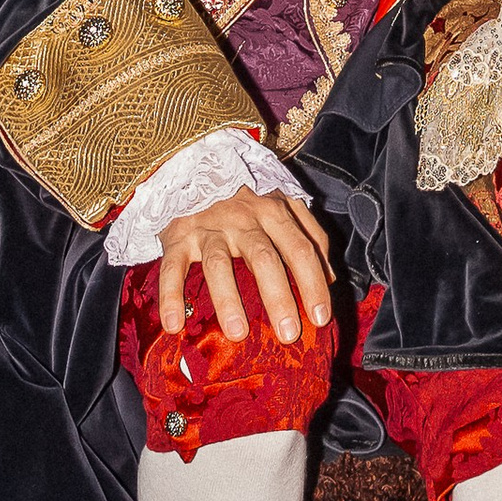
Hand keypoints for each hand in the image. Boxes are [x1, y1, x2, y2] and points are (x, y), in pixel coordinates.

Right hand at [158, 182, 335, 344]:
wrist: (193, 166)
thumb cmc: (246, 198)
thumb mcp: (284, 206)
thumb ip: (311, 236)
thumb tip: (331, 278)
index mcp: (274, 211)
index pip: (300, 249)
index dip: (313, 283)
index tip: (321, 318)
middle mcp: (242, 218)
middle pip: (264, 258)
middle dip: (278, 297)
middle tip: (288, 334)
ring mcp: (208, 227)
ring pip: (219, 264)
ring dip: (228, 300)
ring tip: (238, 333)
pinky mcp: (177, 236)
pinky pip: (172, 267)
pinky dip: (171, 296)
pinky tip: (174, 325)